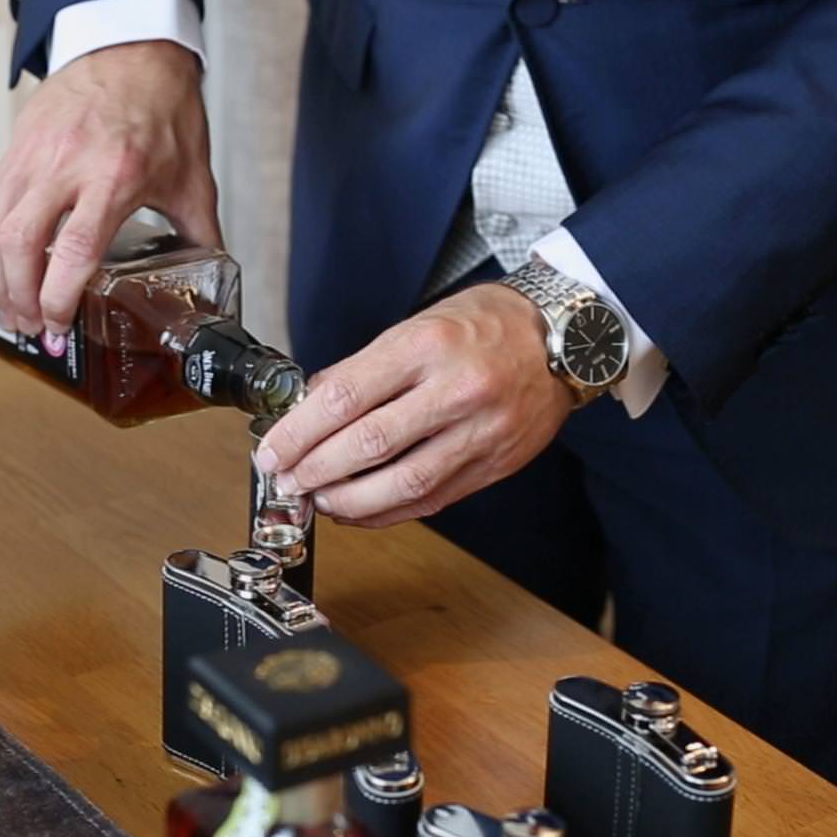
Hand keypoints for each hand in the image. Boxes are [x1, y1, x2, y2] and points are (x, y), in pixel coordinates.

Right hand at [0, 40, 218, 340]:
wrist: (132, 46)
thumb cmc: (164, 107)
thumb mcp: (192, 176)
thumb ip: (200, 233)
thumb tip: (213, 280)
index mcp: (115, 175)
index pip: (77, 249)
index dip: (59, 296)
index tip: (59, 326)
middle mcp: (66, 164)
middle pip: (20, 243)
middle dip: (19, 298)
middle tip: (32, 330)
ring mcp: (33, 154)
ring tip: (11, 312)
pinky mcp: (14, 147)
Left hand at [254, 283, 573, 527]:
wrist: (564, 340)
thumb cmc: (487, 326)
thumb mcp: (418, 324)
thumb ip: (364, 368)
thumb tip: (310, 406)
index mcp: (427, 345)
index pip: (346, 396)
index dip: (299, 432)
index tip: (272, 449)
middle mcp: (456, 389)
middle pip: (368, 443)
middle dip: (314, 469)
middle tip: (285, 479)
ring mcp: (480, 431)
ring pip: (401, 482)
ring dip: (348, 501)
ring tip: (317, 499)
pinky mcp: (493, 464)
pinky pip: (430, 500)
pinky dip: (386, 512)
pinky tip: (357, 511)